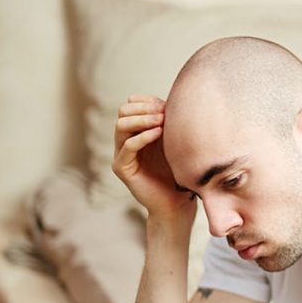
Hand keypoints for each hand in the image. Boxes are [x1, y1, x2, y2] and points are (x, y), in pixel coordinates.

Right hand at [113, 94, 195, 221]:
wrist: (177, 202)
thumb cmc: (180, 172)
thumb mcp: (175, 142)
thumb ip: (170, 123)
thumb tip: (175, 100)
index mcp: (137, 131)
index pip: (131, 104)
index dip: (147, 101)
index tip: (167, 105)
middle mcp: (125, 140)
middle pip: (124, 111)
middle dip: (144, 108)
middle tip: (164, 112)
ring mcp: (121, 154)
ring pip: (121, 125)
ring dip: (142, 119)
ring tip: (161, 121)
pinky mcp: (122, 168)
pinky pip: (128, 146)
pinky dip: (143, 136)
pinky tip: (159, 133)